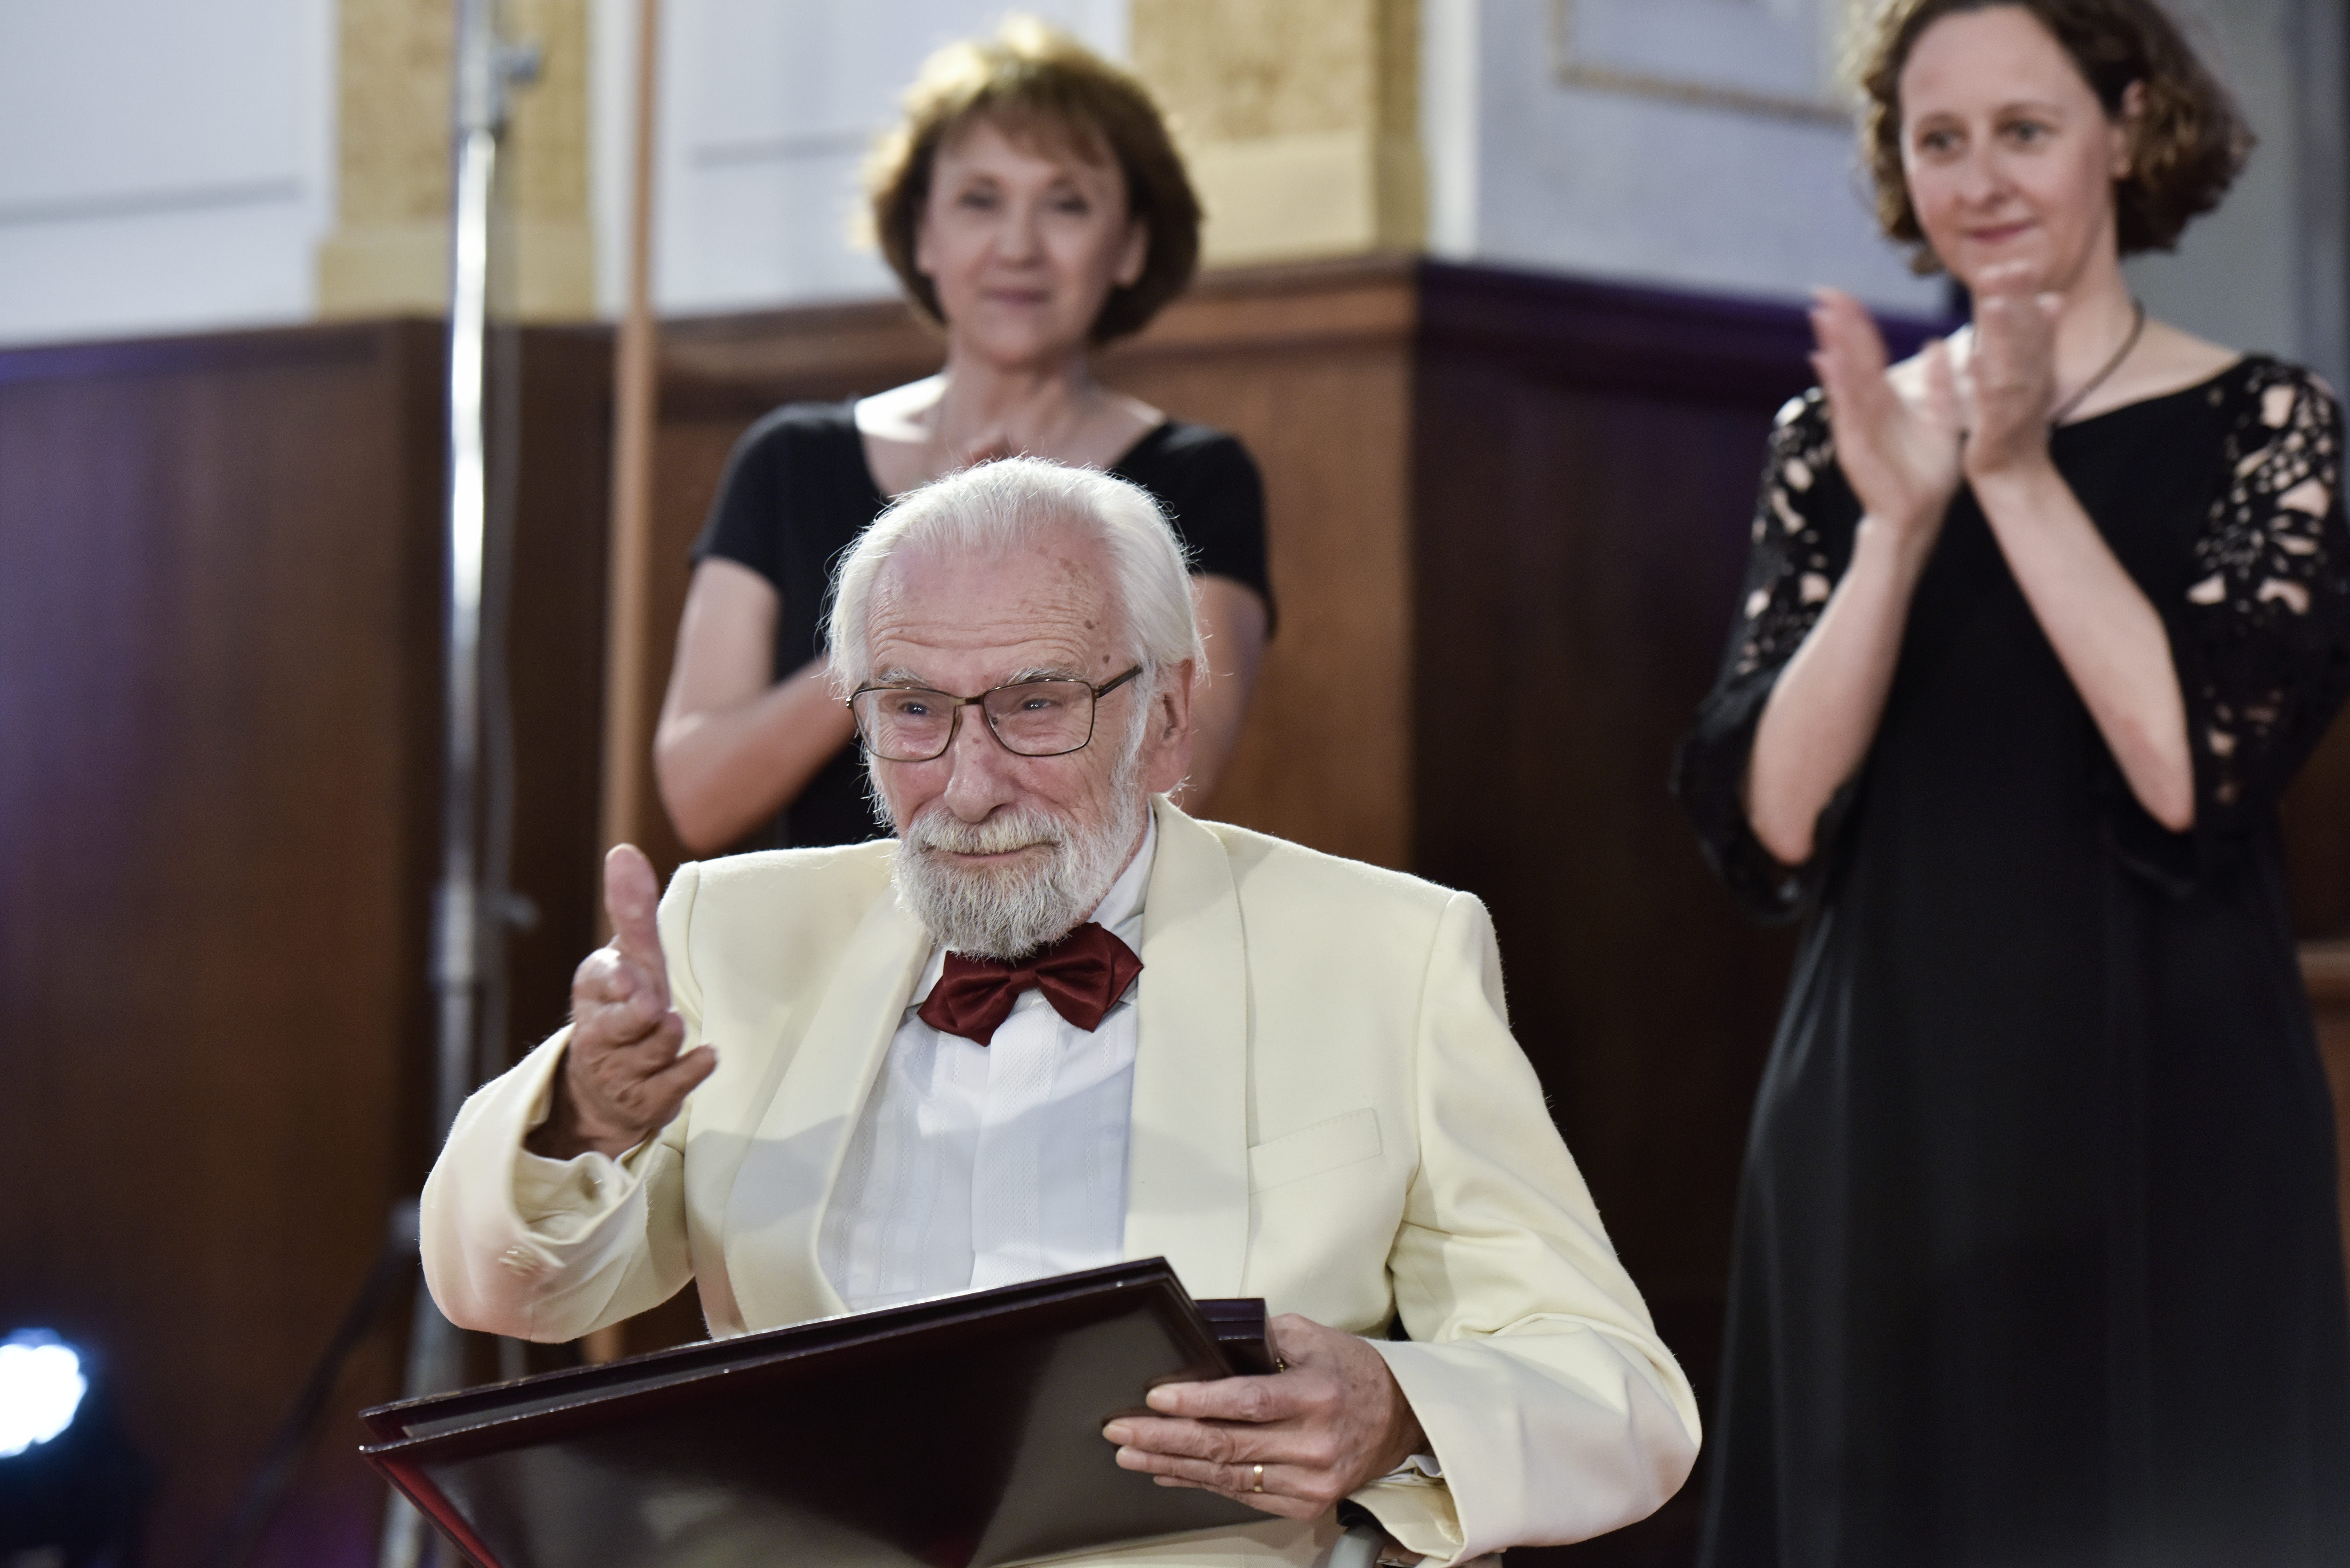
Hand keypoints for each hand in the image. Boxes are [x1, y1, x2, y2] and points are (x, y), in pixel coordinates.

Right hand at [527, 845, 716, 1160]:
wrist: (606, 1088)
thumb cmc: (625, 1006)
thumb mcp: (627, 956)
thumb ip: (630, 909)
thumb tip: (624, 852)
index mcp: (593, 991)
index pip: (598, 979)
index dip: (615, 979)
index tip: (630, 976)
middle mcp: (597, 1033)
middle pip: (623, 1020)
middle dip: (638, 1013)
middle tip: (653, 1006)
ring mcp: (619, 1071)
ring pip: (652, 1049)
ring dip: (667, 1037)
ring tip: (671, 1027)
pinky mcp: (645, 1102)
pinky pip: (672, 1085)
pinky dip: (691, 1069)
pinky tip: (707, 1055)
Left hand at [1100, 1314, 1426, 1518]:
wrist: (1401, 1418)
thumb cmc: (1353, 1372)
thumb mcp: (1313, 1337)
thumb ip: (1261, 1337)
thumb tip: (1205, 1339)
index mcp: (1316, 1395)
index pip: (1247, 1401)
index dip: (1197, 1402)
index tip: (1155, 1398)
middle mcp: (1314, 1443)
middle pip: (1226, 1445)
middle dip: (1164, 1438)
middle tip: (1121, 1430)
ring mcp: (1311, 1481)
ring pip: (1228, 1476)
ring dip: (1172, 1465)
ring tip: (1131, 1453)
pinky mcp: (1307, 1503)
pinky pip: (1242, 1494)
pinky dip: (1201, 1483)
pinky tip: (1169, 1472)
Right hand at [1809, 287, 1962, 540]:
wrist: (1920, 516)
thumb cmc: (1927, 474)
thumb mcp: (1941, 419)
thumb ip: (1940, 384)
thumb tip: (1936, 343)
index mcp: (1886, 402)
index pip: (1868, 354)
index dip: (1857, 324)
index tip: (1844, 295)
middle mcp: (1867, 409)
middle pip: (1851, 358)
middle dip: (1839, 325)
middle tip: (1823, 292)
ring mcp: (1858, 426)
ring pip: (1845, 378)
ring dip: (1833, 345)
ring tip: (1822, 315)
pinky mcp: (1856, 445)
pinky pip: (1846, 409)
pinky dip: (1836, 384)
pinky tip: (1826, 360)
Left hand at [1957, 261, 2061, 480]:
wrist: (2014, 475)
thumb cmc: (2014, 423)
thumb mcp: (2027, 375)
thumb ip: (2035, 338)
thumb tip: (2052, 299)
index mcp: (2034, 366)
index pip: (2032, 322)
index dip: (2027, 292)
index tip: (2018, 258)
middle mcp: (2031, 380)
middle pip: (2027, 336)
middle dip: (2019, 301)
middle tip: (2009, 265)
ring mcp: (2017, 404)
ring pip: (2013, 363)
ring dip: (2005, 333)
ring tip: (1995, 303)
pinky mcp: (1997, 428)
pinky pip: (1992, 402)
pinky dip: (1985, 380)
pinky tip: (1973, 358)